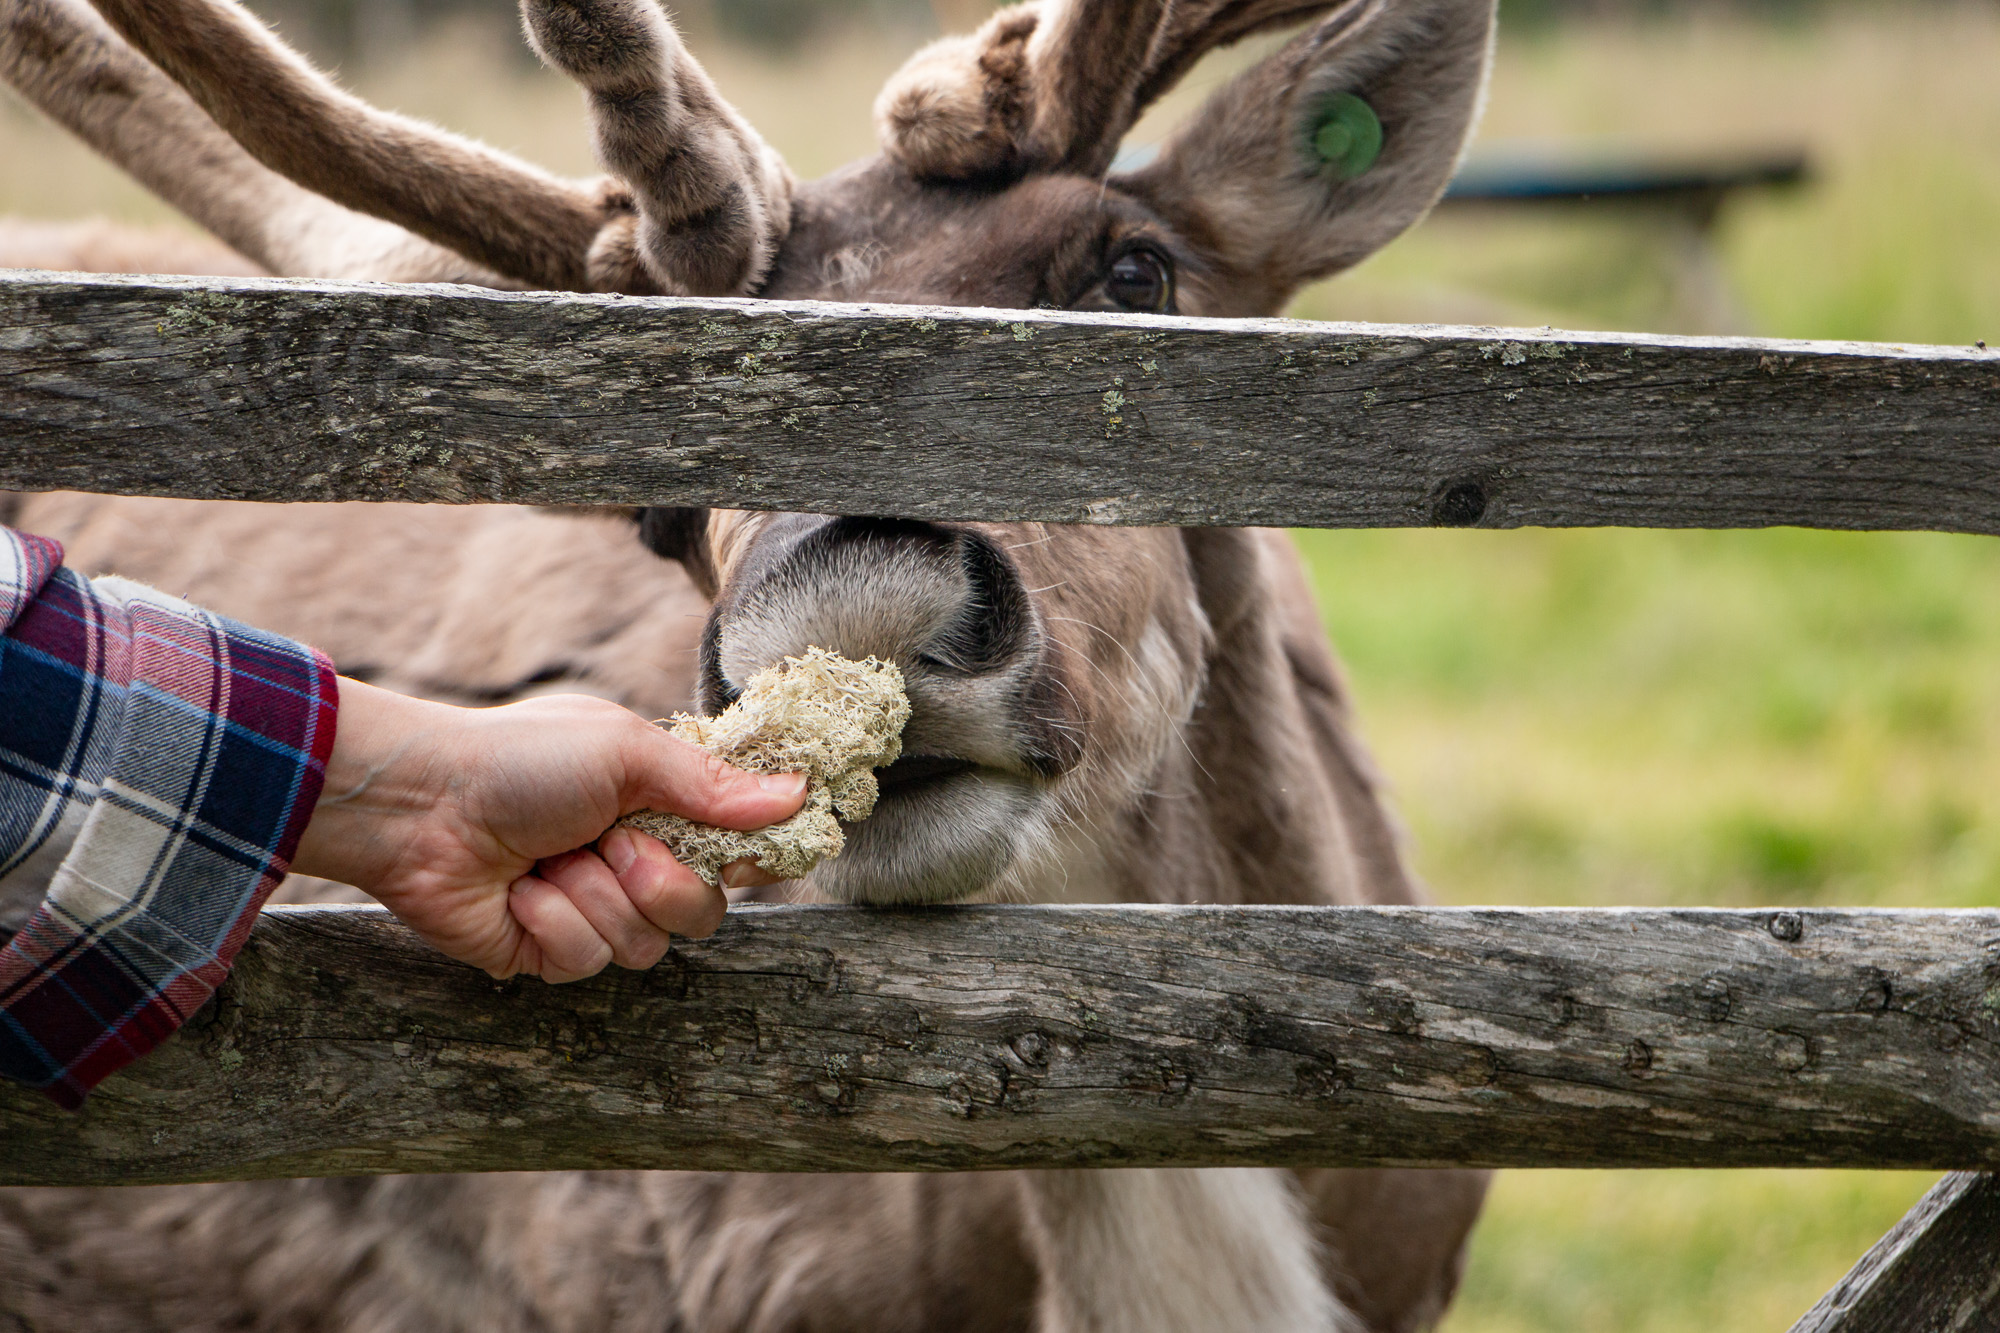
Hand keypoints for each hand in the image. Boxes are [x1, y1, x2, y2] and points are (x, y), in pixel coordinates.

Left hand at [291, 679, 805, 981]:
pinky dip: (553, 921)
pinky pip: (589, 961)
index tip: (751, 855)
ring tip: (551, 860)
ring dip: (598, 897)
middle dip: (663, 882)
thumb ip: (711, 783)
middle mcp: (633, 859)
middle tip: (616, 845)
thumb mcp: (626, 753)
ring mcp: (593, 908)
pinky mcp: (550, 952)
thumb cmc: (519, 761)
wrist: (420, 806)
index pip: (736, 845)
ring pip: (648, 945)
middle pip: (705, 910)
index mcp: (658, 805)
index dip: (751, 857)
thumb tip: (797, 795)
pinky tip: (518, 892)